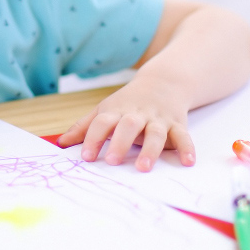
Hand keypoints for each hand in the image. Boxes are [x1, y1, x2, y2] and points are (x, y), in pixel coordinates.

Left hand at [57, 73, 195, 171]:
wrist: (164, 81)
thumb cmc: (129, 102)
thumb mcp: (106, 109)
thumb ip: (85, 127)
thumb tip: (61, 144)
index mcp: (117, 111)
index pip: (102, 122)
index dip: (93, 138)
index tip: (86, 157)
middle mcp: (138, 115)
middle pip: (128, 125)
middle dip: (120, 142)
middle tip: (113, 161)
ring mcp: (158, 119)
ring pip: (155, 132)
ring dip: (150, 150)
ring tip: (144, 167)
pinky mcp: (177, 124)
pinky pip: (183, 136)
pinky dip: (187, 148)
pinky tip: (188, 162)